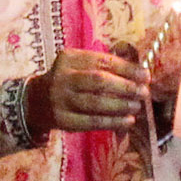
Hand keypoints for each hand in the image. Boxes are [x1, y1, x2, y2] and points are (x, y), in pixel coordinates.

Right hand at [26, 47, 146, 132]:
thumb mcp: (78, 66)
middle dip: (126, 87)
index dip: (127, 69)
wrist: (36, 101)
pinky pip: (92, 121)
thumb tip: (139, 73)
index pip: (102, 61)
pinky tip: (127, 121)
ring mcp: (61, 100)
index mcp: (69, 58)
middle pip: (99, 81)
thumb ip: (103, 66)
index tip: (145, 75)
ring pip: (96, 103)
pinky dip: (112, 122)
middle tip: (144, 92)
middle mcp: (63, 77)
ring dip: (121, 106)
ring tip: (137, 107)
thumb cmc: (68, 81)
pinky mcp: (63, 120)